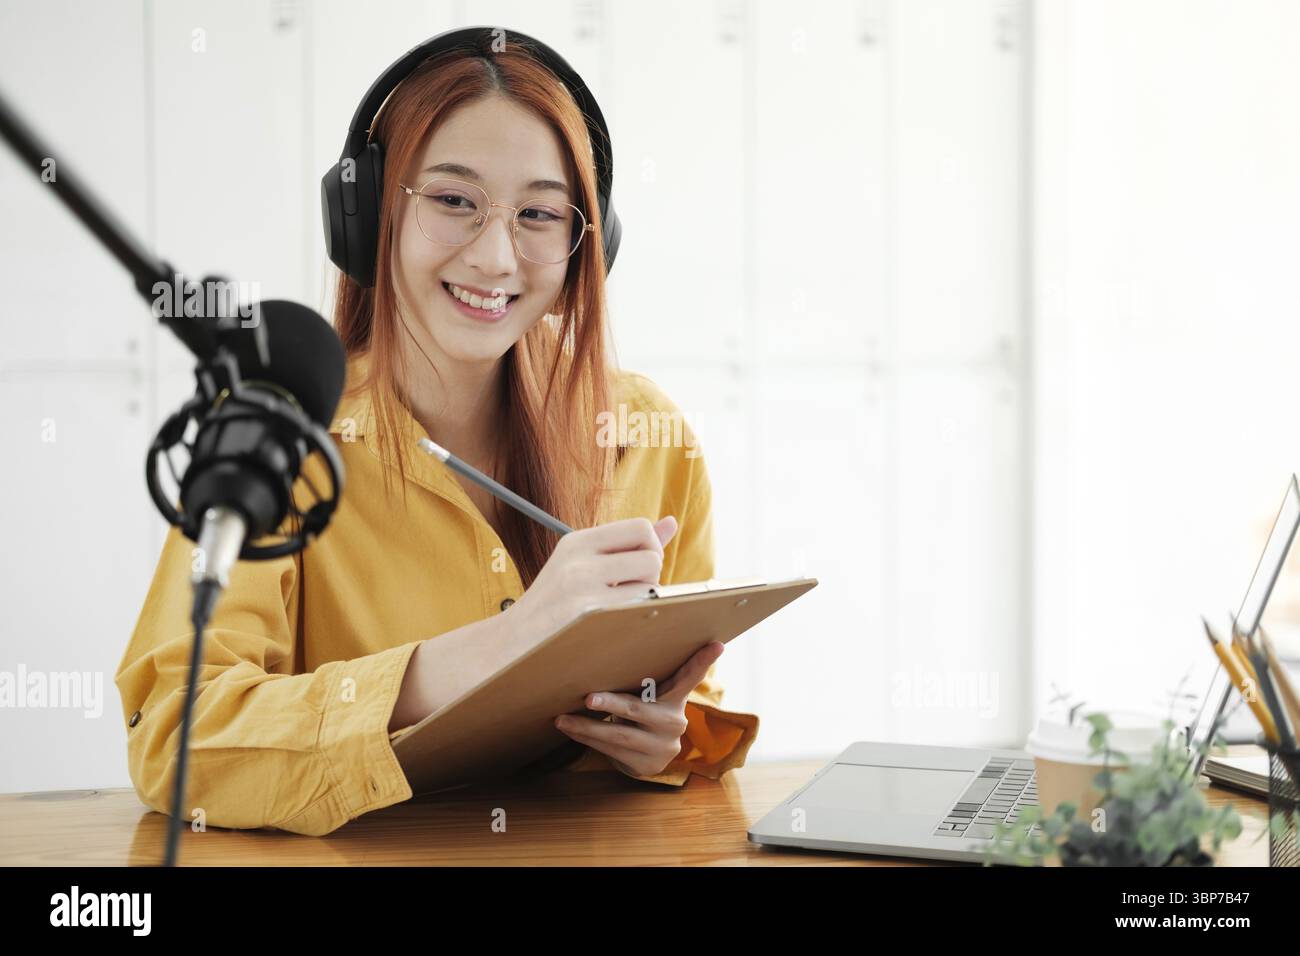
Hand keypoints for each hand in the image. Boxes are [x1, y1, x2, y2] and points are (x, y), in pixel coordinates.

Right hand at [506, 515, 677, 645]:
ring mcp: (581, 589)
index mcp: (578, 542)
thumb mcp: (581, 565)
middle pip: (652, 557)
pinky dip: (638, 622)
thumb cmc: (553, 605)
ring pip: (650, 588)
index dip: (652, 548)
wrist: (510, 644)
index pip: (641, 527)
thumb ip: (627, 545)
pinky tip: (619, 628)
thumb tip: (672, 522)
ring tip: (621, 613)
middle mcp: (579, 560)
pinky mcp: (586, 618)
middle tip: (630, 595)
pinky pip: (637, 613)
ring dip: (646, 604)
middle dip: (652, 578)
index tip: (640, 569)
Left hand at [554, 641, 725, 777]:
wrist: (652, 756)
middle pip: (639, 711)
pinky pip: (610, 751)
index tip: (717, 644)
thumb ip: (649, 679)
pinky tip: (569, 729)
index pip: (689, 677)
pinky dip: (587, 739)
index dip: (703, 661)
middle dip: (612, 705)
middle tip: (590, 698)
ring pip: (618, 735)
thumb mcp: (653, 695)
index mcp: (676, 699)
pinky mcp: (646, 765)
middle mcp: (674, 722)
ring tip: (563, 718)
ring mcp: (661, 747)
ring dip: (586, 727)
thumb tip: (617, 639)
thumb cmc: (646, 712)